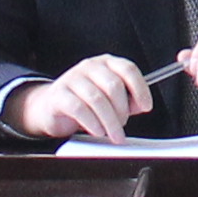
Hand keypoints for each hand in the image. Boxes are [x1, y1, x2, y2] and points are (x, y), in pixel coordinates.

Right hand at [13, 55, 151, 141]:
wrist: (51, 107)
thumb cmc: (85, 102)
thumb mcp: (109, 99)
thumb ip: (128, 100)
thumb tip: (141, 105)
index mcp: (106, 63)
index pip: (128, 69)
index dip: (140, 88)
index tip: (146, 107)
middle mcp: (90, 66)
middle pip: (114, 86)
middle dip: (122, 111)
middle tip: (122, 126)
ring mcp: (72, 78)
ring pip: (97, 99)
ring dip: (109, 121)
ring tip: (112, 133)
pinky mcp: (58, 94)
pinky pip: (79, 108)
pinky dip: (92, 123)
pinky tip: (97, 131)